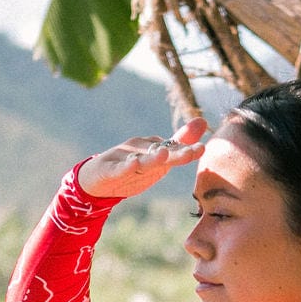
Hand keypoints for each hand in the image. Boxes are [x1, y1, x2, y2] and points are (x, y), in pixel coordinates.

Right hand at [77, 116, 207, 198]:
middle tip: (191, 152)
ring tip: (164, 154)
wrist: (97, 180)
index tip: (202, 149)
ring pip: (141, 159)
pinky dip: (124, 166)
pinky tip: (132, 164)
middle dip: (176, 153)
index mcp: (153, 149)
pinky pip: (118, 168)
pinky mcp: (109, 168)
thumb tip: (204, 121)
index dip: (187, 150)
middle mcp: (140, 149)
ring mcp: (124, 158)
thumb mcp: (159, 159)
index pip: (173, 149)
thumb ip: (180, 142)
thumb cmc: (132, 167)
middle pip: (160, 152)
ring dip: (152, 157)